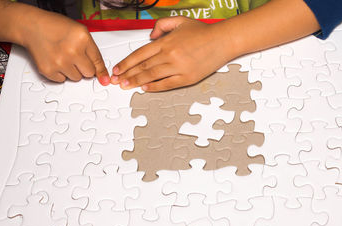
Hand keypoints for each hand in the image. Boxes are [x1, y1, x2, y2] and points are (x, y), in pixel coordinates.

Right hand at [19, 9, 109, 84]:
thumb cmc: (55, 27)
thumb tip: (102, 75)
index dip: (101, 71)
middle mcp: (72, 51)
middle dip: (84, 67)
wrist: (32, 27)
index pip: (98, 61)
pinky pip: (62, 80)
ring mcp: (59, 62)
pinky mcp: (48, 70)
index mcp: (82, 39)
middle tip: (75, 57)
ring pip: (76, 78)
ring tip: (63, 57)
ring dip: (72, 70)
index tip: (104, 79)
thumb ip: (93, 51)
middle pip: (89, 73)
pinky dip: (60, 73)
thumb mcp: (80, 32)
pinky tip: (55, 60)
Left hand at [111, 16, 234, 91]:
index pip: (140, 54)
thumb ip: (161, 25)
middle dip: (128, 75)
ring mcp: (179, 67)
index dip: (126, 63)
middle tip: (118, 81)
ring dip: (137, 82)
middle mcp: (170, 55)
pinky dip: (155, 87)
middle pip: (143, 67)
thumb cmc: (204, 32)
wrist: (223, 40)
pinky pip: (167, 84)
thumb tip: (150, 35)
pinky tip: (146, 88)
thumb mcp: (180, 21)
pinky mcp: (187, 78)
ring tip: (127, 86)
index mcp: (166, 41)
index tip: (118, 69)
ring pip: (152, 76)